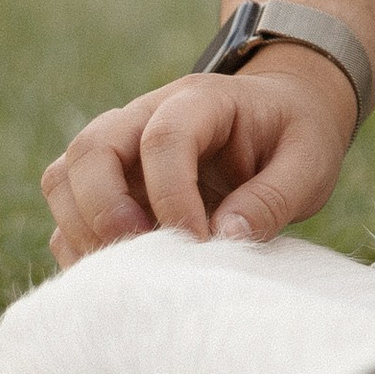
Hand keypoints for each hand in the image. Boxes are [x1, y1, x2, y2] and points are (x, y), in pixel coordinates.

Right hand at [39, 50, 355, 266]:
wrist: (282, 114)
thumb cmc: (295, 136)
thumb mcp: (309, 161)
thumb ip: (273, 198)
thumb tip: (224, 239)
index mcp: (200, 100)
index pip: (164, 138)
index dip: (173, 196)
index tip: (199, 243)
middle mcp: (145, 115)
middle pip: (92, 148)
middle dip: (106, 210)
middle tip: (147, 255)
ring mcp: (121, 147)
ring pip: (64, 176)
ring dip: (83, 228)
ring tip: (130, 270)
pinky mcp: (110, 182)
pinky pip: (67, 210)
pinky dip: (78, 244)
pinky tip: (122, 273)